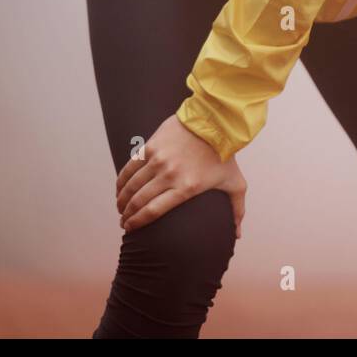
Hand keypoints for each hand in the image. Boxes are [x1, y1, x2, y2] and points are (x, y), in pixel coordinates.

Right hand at [116, 112, 247, 236]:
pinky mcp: (151, 146)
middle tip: (124, 222)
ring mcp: (158, 160)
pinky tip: (119, 189)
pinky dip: (121, 180)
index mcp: (186, 188)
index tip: (130, 230)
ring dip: (122, 199)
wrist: (216, 122)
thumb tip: (237, 235)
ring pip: (132, 185)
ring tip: (120, 208)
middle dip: (127, 215)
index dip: (138, 223)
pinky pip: (130, 167)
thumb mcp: (235, 184)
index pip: (153, 211)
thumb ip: (237, 211)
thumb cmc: (225, 155)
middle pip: (139, 201)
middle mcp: (170, 175)